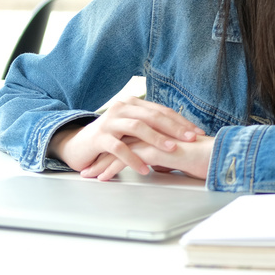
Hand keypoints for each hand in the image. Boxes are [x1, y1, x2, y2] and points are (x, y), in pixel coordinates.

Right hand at [48, 97, 205, 179]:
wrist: (77, 145)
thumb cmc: (110, 139)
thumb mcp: (132, 130)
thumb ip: (151, 128)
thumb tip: (181, 135)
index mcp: (133, 104)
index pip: (162, 111)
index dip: (180, 121)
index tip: (197, 132)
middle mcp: (122, 108)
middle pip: (153, 116)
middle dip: (175, 127)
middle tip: (191, 138)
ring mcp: (110, 122)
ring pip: (137, 127)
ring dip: (156, 139)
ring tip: (171, 150)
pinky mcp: (99, 138)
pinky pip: (119, 147)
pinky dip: (133, 159)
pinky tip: (145, 169)